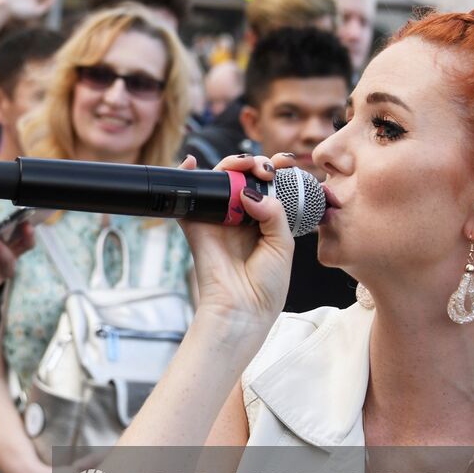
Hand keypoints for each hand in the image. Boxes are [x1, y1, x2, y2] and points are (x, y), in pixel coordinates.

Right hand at [179, 153, 295, 328]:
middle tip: (266, 170)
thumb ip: (273, 212)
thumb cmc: (266, 285)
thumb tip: (248, 191)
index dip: (276, 170)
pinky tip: (190, 162)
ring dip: (231, 165)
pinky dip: (186, 177)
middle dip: (256, 165)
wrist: (242, 310)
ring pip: (220, 181)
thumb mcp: (283, 244)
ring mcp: (218, 220)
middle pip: (243, 178)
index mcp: (264, 221)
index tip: (287, 163)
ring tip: (246, 167)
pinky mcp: (197, 226)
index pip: (268, 186)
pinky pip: (187, 198)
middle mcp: (240, 217)